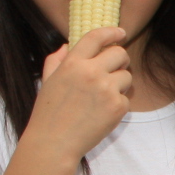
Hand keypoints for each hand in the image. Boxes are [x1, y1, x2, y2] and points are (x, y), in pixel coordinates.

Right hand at [27, 16, 133, 162]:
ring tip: (103, 96)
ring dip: (120, 83)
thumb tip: (67, 45)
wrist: (55, 142)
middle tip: (115, 68)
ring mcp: (107, 89)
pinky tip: (103, 111)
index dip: (111, 32)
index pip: (96, 37)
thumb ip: (56, 60)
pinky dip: (118, 103)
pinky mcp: (118, 107)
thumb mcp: (47, 81)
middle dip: (120, 59)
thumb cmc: (48, 112)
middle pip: (120, 54)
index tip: (120, 33)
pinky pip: (127, 97)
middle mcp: (91, 72)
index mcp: (72, 63)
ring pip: (127, 76)